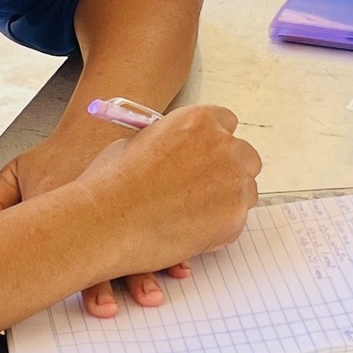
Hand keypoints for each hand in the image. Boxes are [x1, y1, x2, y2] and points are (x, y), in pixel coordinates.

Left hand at [0, 116, 187, 314]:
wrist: (103, 119)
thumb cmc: (60, 154)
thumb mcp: (18, 170)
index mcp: (61, 206)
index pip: (62, 249)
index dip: (69, 277)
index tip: (77, 300)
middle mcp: (95, 211)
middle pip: (100, 252)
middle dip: (104, 285)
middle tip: (107, 309)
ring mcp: (127, 208)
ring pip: (137, 244)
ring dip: (146, 272)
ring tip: (153, 294)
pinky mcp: (150, 205)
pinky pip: (165, 229)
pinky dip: (174, 249)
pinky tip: (181, 264)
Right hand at [67, 106, 261, 316]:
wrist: (105, 221)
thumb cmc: (111, 183)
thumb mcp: (137, 142)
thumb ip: (170, 144)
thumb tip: (180, 155)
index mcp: (198, 120)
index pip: (227, 123)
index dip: (216, 143)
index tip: (207, 157)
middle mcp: (222, 145)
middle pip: (246, 156)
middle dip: (229, 172)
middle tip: (204, 191)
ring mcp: (232, 181)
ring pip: (246, 191)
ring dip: (226, 201)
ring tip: (191, 216)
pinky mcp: (234, 216)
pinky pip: (237, 221)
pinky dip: (219, 229)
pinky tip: (188, 232)